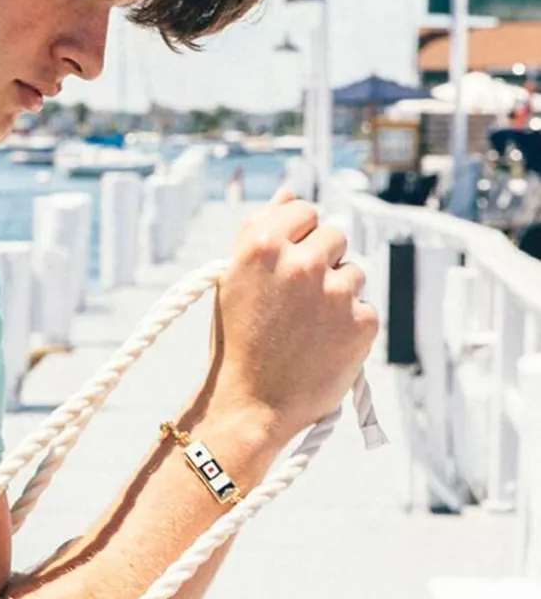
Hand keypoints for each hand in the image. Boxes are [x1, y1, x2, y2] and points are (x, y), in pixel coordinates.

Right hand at [207, 189, 377, 445]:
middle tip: (299, 298)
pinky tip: (324, 345)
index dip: (299, 234)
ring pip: (353, 272)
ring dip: (338, 293)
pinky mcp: (362, 322)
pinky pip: (365, 308)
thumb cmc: (238, 339)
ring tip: (308, 327)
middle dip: (322, 260)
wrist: (251, 405)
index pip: (304, 209)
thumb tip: (289, 193)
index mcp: (262, 245)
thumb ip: (261, 231)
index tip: (291, 258)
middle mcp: (301, 262)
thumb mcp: (234, 279)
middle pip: (335, 235)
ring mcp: (335, 292)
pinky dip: (350, 325)